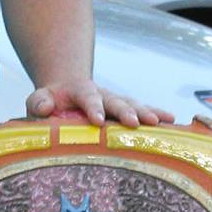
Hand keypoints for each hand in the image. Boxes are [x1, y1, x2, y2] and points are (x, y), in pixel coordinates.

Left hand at [25, 78, 173, 125]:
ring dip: (146, 112)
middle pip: (115, 100)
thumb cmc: (50, 101)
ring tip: (160, 121)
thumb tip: (45, 106)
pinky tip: (172, 121)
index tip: (97, 120)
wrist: (65, 90)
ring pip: (132, 104)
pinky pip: (142, 111)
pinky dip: (156, 114)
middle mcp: (102, 94)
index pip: (87, 97)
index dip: (93, 107)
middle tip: (135, 122)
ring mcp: (115, 101)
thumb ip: (38, 102)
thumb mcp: (39, 99)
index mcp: (80, 91)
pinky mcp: (125, 109)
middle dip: (126, 111)